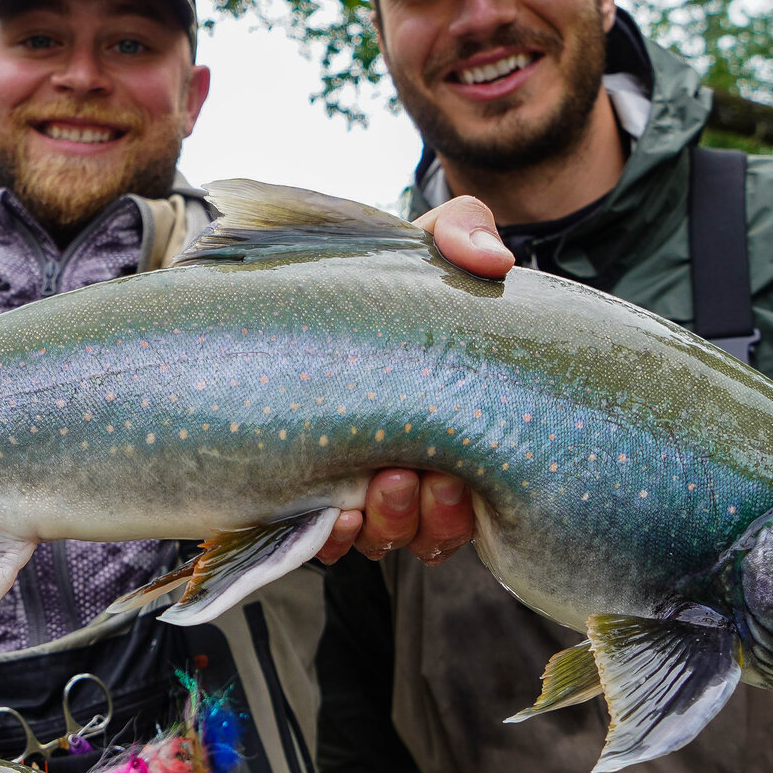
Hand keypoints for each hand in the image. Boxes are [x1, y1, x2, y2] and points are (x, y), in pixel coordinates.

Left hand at [308, 197, 506, 568]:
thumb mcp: (418, 246)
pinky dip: (334, 534)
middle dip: (432, 515)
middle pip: (434, 527)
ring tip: (376, 484)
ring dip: (388, 523)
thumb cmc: (362, 276)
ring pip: (387, 537)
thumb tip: (494, 258)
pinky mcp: (299, 491)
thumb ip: (462, 233)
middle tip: (412, 475)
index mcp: (447, 424)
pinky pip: (323, 539)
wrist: (277, 287)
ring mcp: (356, 482)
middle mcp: (409, 464)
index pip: (476, 492)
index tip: (458, 476)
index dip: (469, 504)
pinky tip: (332, 511)